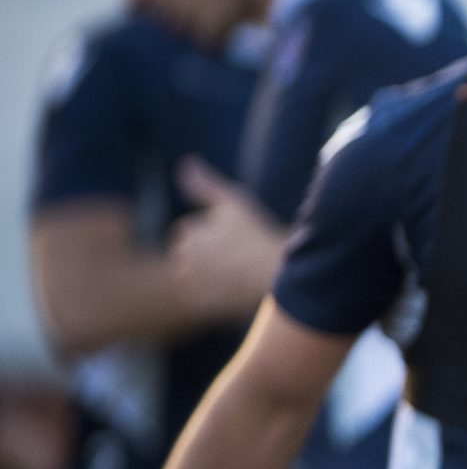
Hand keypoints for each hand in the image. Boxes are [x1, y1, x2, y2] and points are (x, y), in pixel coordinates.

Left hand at [167, 158, 286, 320]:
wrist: (281, 271)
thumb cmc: (259, 234)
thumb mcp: (233, 203)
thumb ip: (204, 185)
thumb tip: (186, 162)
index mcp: (187, 234)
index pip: (190, 234)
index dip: (213, 235)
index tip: (235, 239)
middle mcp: (184, 259)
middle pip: (190, 258)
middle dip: (207, 257)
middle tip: (238, 258)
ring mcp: (194, 284)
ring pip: (196, 279)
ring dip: (210, 278)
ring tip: (238, 274)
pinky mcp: (204, 305)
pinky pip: (205, 302)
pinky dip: (217, 299)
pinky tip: (237, 291)